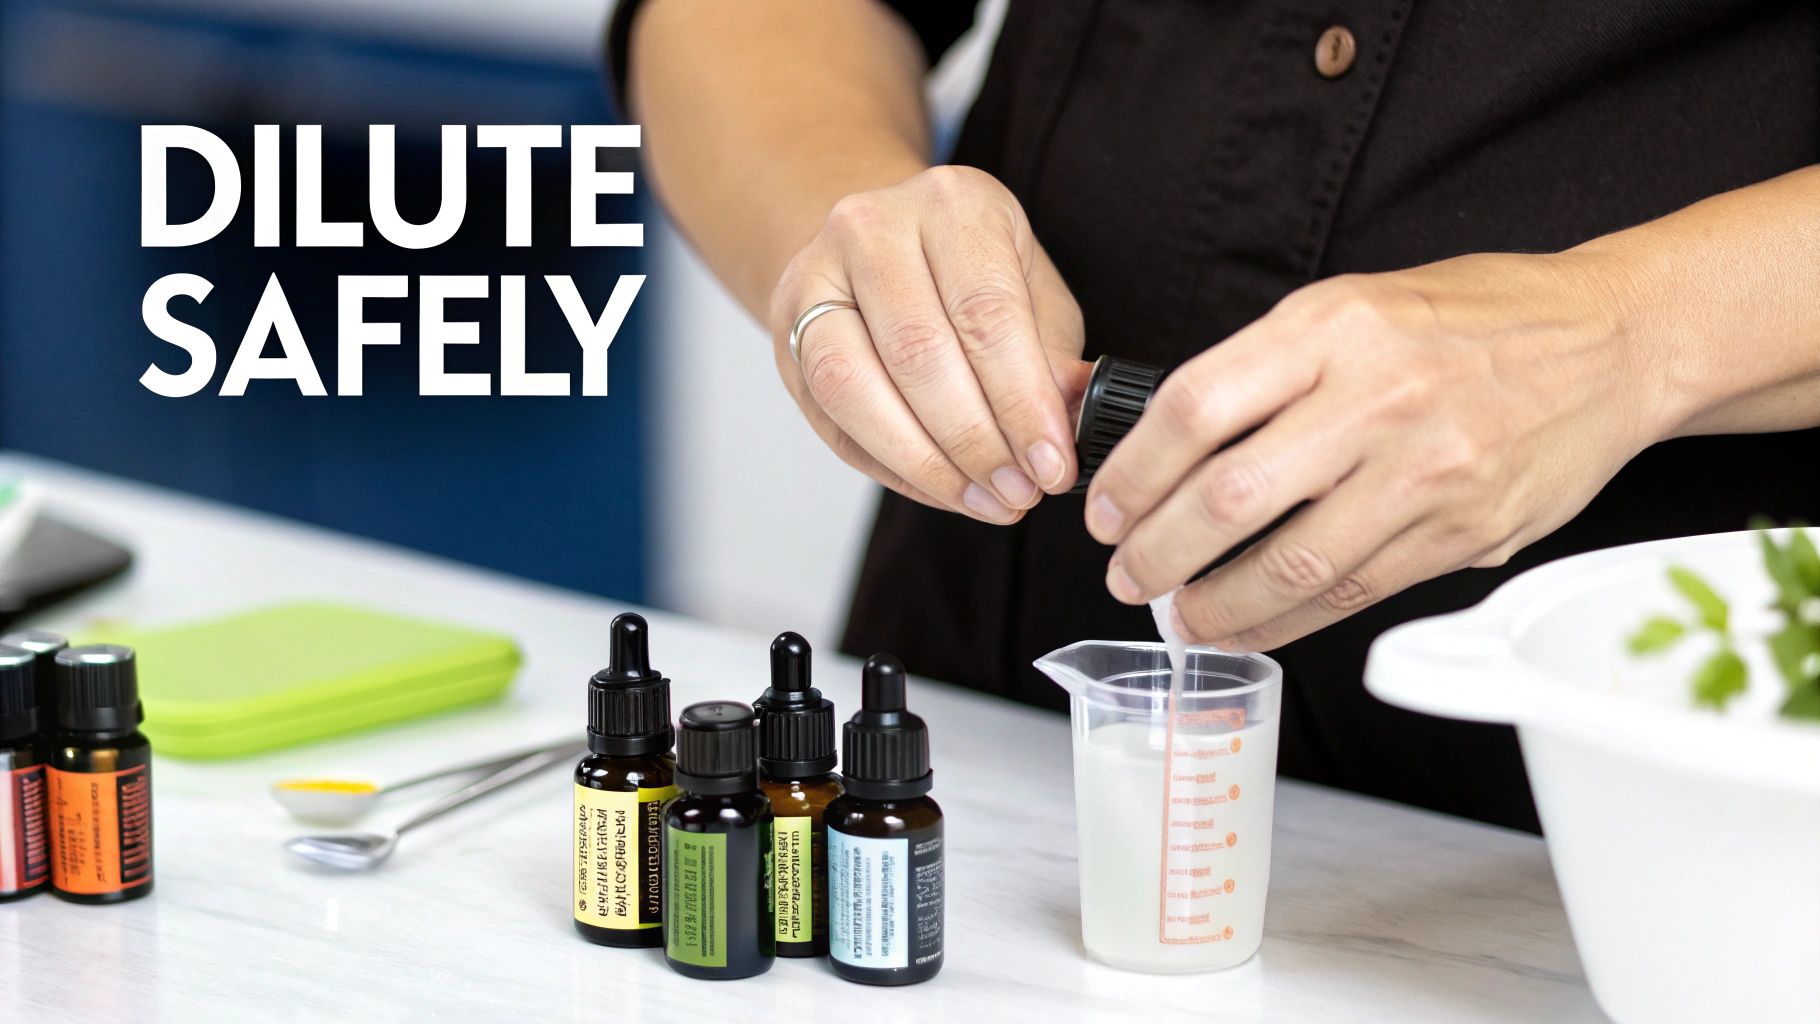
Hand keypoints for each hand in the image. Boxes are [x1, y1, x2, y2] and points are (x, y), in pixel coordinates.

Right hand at [769, 166, 1089, 523]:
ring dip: (926, 463)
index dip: (1022, 402)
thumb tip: (1071, 427)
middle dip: (976, 441)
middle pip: (918, 352)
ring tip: (982, 499)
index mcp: (952, 204)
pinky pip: (832, 417)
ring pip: (855, 386)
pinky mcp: (787, 330)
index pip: (986, 312)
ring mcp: (815, 277)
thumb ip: (1052, 360)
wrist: (880, 250)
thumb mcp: (1032, 296)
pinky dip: (892, 467)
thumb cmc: (970, 277)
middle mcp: (872, 227)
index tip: (1052, 465)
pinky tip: (941, 488)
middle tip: (1018, 493)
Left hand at [1086, 253, 1660, 649]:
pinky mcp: (1462, 533)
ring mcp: (1424, 472)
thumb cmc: (1473, 319)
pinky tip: (1248, 626)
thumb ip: (1270, 365)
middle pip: (1228, 495)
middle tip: (1125, 571)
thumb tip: (1167, 442)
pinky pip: (1351, 594)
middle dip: (1156, 550)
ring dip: (1214, 603)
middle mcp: (1377, 398)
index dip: (1133, 470)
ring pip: (1289, 563)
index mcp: (1334, 327)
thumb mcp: (1357, 303)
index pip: (1196, 405)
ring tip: (1178, 614)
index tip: (1104, 505)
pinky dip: (1285, 621)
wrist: (1612, 342)